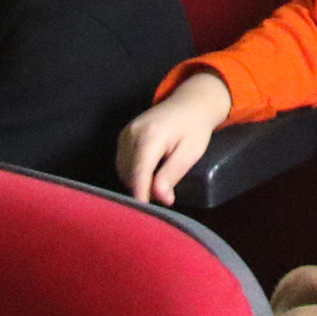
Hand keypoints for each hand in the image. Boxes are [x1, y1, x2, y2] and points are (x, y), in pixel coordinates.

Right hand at [117, 71, 233, 205]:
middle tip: (163, 196)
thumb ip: (173, 174)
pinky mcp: (124, 135)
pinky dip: (132, 173)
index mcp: (151, 136)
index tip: (145, 213)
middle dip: (141, 189)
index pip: (139, 172)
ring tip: (157, 185)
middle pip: (128, 173)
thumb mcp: (191, 152)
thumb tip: (162, 198)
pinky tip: (148, 175)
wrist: (190, 102)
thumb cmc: (194, 128)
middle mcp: (133, 132)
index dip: (141, 194)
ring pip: (122, 169)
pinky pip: (122, 161)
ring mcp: (126, 132)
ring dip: (136, 182)